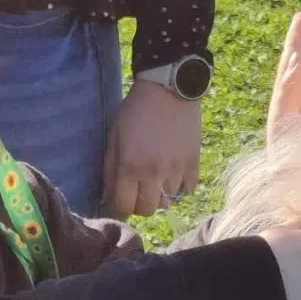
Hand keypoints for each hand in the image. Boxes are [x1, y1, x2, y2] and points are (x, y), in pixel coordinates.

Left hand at [101, 78, 201, 218]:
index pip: (124, 206)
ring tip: (158, 177)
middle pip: (148, 210)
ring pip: (168, 202)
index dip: (121, 207)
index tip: (122, 200)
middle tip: (140, 191)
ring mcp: (176, 170)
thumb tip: (106, 197)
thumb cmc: (135, 111)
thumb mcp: (114, 136)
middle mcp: (153, 173)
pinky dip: (180, 186)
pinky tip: (174, 173)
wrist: (169, 89)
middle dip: (141, 204)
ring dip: (161, 194)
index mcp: (130, 166)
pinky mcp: (193, 164)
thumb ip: (110, 169)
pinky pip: (187, 190)